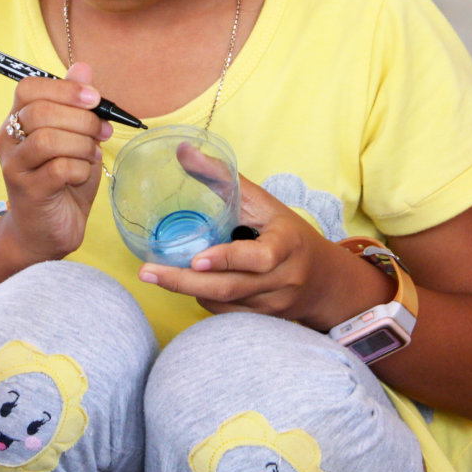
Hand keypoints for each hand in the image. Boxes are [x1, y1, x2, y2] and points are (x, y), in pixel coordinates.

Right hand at [0, 62, 111, 264]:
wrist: (46, 231)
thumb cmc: (61, 179)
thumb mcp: (75, 136)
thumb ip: (77, 104)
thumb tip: (83, 67)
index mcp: (18, 119)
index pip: (29, 87)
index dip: (65, 88)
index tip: (94, 99)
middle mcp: (8, 139)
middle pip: (40, 111)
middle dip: (82, 119)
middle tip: (103, 132)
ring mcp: (14, 166)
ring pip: (48, 139)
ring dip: (81, 145)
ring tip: (91, 155)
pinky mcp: (27, 192)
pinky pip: (59, 168)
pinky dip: (81, 169)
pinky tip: (82, 175)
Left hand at [137, 174, 343, 326]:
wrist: (323, 279)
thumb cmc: (285, 231)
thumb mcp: (261, 201)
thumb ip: (222, 177)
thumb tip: (182, 150)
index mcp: (287, 243)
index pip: (261, 258)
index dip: (228, 259)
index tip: (196, 259)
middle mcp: (284, 278)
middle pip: (231, 287)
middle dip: (184, 282)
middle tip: (148, 273)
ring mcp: (275, 304)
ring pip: (224, 303)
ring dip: (188, 289)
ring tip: (158, 274)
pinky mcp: (264, 320)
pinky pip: (226, 313)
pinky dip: (203, 298)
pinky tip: (188, 283)